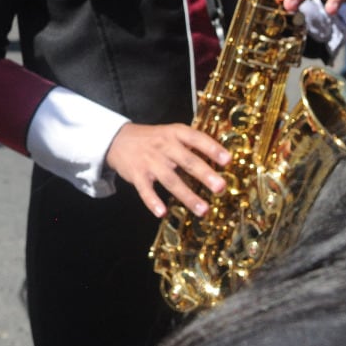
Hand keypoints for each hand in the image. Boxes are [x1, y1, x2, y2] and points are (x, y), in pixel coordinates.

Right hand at [105, 122, 231, 217]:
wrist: (117, 140)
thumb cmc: (152, 139)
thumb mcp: (170, 133)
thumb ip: (191, 143)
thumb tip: (221, 159)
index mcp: (175, 133)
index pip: (196, 138)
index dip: (212, 148)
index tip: (228, 160)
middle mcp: (164, 146)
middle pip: (187, 161)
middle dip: (204, 174)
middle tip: (220, 187)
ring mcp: (149, 161)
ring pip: (171, 180)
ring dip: (187, 196)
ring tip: (203, 210)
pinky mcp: (136, 174)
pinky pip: (145, 190)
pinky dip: (153, 201)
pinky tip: (162, 213)